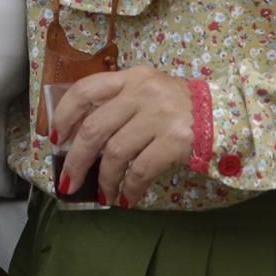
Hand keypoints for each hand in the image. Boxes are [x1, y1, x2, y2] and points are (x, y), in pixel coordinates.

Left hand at [51, 66, 195, 206]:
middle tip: (68, 181)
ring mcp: (159, 116)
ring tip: (104, 195)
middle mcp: (142, 92)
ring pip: (116, 153)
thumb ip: (118, 105)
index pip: (86, 89)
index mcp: (130, 78)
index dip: (64, 114)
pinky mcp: (175, 140)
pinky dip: (129, 188)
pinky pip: (141, 170)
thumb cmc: (177, 106)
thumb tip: (81, 141)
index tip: (54, 137)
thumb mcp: (146, 92)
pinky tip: (126, 198)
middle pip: (94, 128)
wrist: (222, 114)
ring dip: (105, 180)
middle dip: (76, 159)